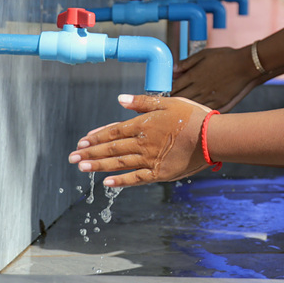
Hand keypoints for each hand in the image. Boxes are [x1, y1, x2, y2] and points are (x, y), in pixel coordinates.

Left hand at [68, 94, 211, 186]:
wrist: (211, 137)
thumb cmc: (193, 116)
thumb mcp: (168, 102)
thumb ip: (142, 102)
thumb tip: (120, 99)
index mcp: (144, 124)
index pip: (114, 131)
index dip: (96, 136)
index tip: (82, 141)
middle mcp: (142, 143)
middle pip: (111, 148)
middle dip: (90, 152)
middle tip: (72, 157)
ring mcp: (149, 159)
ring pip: (119, 163)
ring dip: (98, 165)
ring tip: (82, 168)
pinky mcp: (159, 173)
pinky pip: (135, 179)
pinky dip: (120, 181)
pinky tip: (106, 183)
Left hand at [172, 46, 263, 111]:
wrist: (246, 65)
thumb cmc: (226, 57)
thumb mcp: (204, 54)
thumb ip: (187, 62)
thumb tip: (173, 69)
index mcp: (194, 76)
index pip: (174, 87)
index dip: (166, 91)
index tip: (161, 93)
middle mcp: (199, 89)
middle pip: (179, 98)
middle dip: (171, 101)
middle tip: (165, 103)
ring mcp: (208, 98)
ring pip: (189, 107)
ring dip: (181, 108)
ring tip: (175, 110)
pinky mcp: (218, 104)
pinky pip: (202, 111)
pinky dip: (195, 112)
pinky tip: (192, 113)